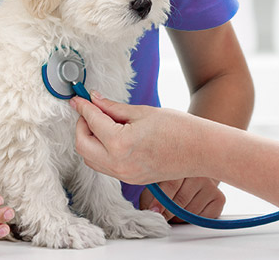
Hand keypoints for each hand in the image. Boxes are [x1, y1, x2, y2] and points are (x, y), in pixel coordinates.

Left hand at [71, 93, 192, 184]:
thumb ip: (113, 108)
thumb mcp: (142, 112)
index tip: (78, 98)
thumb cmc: (178, 128)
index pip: (91, 122)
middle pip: (82, 145)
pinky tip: (110, 136)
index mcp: (120, 143)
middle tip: (89, 110)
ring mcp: (124, 175)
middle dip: (81, 125)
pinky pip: (104, 166)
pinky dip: (100, 151)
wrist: (201, 150)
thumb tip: (94, 99)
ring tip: (101, 122)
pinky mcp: (130, 179)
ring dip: (89, 140)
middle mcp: (118, 164)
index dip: (82, 107)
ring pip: (90, 159)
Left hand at [140, 177, 225, 221]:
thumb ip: (152, 193)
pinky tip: (189, 209)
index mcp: (183, 162)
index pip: (171, 184)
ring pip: (190, 211)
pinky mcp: (219, 198)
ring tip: (174, 211)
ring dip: (178, 217)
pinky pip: (203, 217)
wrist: (196, 173)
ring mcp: (211, 185)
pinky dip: (193, 219)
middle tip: (161, 215)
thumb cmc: (173, 178)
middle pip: (180, 201)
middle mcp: (200, 173)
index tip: (153, 211)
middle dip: (167, 212)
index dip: (160, 201)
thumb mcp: (158, 180)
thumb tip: (149, 211)